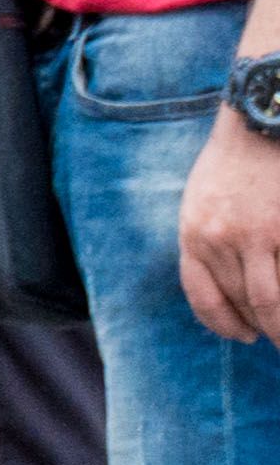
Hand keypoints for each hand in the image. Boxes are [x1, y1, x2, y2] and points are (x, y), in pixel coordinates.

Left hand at [185, 111, 279, 343]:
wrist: (260, 123)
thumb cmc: (233, 162)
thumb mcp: (201, 201)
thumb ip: (207, 240)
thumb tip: (225, 285)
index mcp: (193, 234)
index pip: (203, 297)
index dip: (224, 323)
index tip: (243, 335)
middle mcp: (220, 240)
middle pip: (242, 303)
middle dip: (262, 328)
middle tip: (277, 342)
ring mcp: (258, 236)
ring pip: (270, 300)